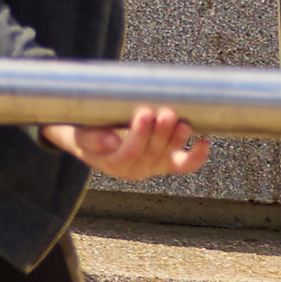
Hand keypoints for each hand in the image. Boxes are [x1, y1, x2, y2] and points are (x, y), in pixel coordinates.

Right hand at [50, 107, 209, 182]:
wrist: (89, 137)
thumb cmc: (82, 131)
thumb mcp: (77, 134)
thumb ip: (90, 138)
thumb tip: (111, 143)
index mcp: (112, 164)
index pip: (130, 153)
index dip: (140, 135)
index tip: (144, 113)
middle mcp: (135, 170)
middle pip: (153, 153)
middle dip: (161, 132)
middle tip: (164, 111)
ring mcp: (153, 166)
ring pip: (169, 156)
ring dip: (177, 138)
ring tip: (181, 121)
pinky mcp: (166, 162)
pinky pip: (184, 165)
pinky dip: (196, 156)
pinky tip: (203, 141)